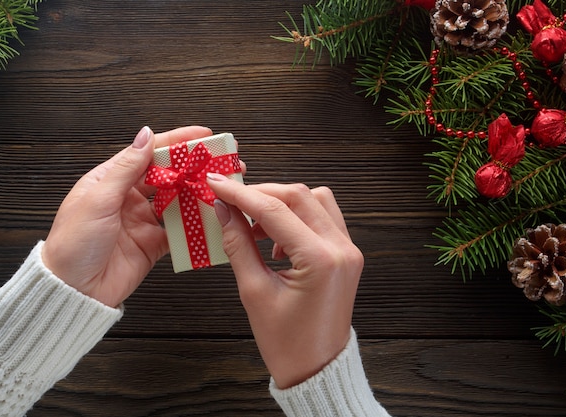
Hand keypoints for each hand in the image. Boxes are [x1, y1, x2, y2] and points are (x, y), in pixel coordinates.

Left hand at [42, 125, 212, 306]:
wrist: (74, 290)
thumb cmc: (73, 243)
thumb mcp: (98, 199)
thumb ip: (126, 168)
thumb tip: (145, 136)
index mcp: (110, 181)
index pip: (148, 153)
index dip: (175, 142)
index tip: (201, 135)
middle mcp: (128, 198)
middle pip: (167, 175)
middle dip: (193, 167)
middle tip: (219, 161)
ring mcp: (142, 221)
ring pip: (177, 201)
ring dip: (197, 194)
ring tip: (220, 187)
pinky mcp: (153, 244)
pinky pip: (180, 230)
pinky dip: (195, 225)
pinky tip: (209, 217)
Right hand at [206, 174, 362, 388]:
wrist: (317, 368)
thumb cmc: (286, 342)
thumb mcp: (253, 292)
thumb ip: (238, 244)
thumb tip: (223, 210)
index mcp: (320, 260)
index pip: (275, 210)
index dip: (241, 194)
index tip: (216, 184)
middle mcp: (341, 248)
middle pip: (299, 195)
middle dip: (261, 193)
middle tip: (230, 200)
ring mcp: (348, 249)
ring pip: (315, 200)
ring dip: (282, 203)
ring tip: (254, 226)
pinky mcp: (347, 253)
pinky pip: (323, 217)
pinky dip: (297, 217)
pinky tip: (275, 241)